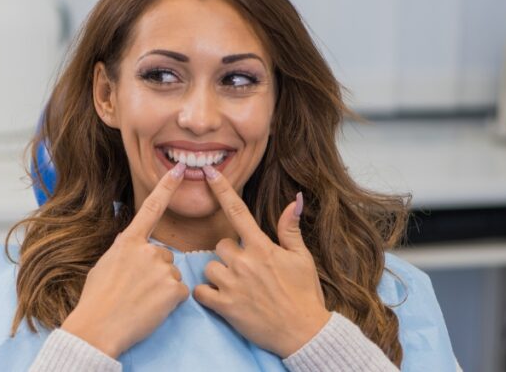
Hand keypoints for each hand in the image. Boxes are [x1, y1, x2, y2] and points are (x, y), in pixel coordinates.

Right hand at [61, 161, 189, 358]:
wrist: (98, 327)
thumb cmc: (96, 300)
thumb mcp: (104, 265)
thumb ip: (124, 252)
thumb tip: (133, 250)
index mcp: (128, 241)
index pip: (151, 208)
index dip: (166, 187)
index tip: (179, 170)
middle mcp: (147, 250)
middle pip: (164, 255)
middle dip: (155, 271)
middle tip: (136, 290)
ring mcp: (162, 268)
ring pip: (171, 274)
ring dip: (162, 287)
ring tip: (141, 301)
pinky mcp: (174, 289)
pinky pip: (180, 292)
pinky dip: (169, 302)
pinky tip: (152, 309)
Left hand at [192, 166, 329, 357]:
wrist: (303, 333)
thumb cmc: (305, 294)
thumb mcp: (302, 258)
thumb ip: (290, 229)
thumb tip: (294, 200)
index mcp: (262, 247)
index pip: (237, 211)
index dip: (222, 189)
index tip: (208, 172)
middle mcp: (245, 262)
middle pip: (220, 245)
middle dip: (229, 255)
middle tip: (246, 271)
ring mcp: (233, 284)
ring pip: (209, 267)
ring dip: (218, 275)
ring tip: (237, 287)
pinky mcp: (225, 306)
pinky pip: (200, 291)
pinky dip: (206, 294)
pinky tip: (221, 298)